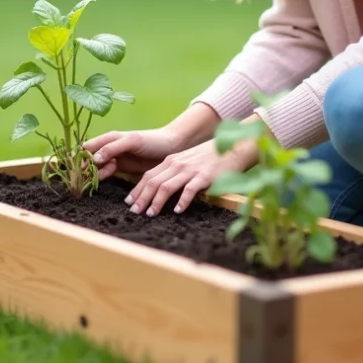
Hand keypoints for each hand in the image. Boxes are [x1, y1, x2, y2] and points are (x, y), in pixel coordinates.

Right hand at [83, 127, 183, 181]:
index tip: (77, 166)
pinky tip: (104, 178)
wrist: (171, 149)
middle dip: (84, 166)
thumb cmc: (153, 140)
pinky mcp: (121, 169)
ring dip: (93, 172)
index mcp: (109, 138)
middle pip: (89, 158)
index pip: (87, 146)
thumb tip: (93, 158)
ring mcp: (114, 158)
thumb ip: (113, 148)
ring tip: (97, 176)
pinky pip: (106, 173)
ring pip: (96, 167)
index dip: (80, 155)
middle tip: (83, 176)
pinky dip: (102, 176)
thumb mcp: (132, 141)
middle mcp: (109, 147)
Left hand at [125, 138, 257, 216]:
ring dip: (157, 201)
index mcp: (171, 161)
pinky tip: (177, 211)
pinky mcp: (204, 176)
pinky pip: (189, 190)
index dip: (137, 189)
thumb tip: (158, 187)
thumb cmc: (208, 158)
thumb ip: (173, 171)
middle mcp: (177, 164)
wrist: (232, 147)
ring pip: (167, 186)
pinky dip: (182, 201)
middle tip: (135, 212)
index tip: (129, 203)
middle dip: (142, 198)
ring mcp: (190, 170)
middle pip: (153, 182)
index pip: (148, 176)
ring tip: (150, 214)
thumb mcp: (186, 160)